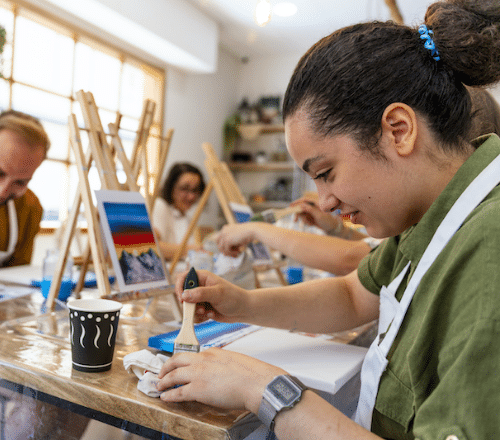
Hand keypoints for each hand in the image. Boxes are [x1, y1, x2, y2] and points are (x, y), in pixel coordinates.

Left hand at [157, 348, 285, 412]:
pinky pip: (178, 392)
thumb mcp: (234, 360)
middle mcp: (203, 360)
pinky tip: (165, 397)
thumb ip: (222, 362)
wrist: (256, 382)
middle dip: (166, 367)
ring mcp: (199, 374)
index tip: (177, 365)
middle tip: (161, 373)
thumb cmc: (251, 374)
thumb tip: (219, 369)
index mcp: (212, 352)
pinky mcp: (198, 389)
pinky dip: (169, 395)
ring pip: (174, 375)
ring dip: (164, 381)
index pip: (191, 355)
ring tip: (159, 386)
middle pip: (177, 360)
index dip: (181, 361)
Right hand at [175, 269, 248, 322]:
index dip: (179, 287)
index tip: (182, 299)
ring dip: (196, 312)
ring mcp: (200, 298)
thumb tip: (184, 295)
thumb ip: (201, 294)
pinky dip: (200, 318)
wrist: (243, 310)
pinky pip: (193, 315)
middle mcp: (199, 287)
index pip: (183, 278)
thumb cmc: (233, 297)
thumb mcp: (217, 294)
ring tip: (208, 312)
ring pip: (187, 307)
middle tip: (200, 308)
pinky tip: (211, 315)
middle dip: (189, 305)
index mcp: (202, 277)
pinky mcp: (203, 309)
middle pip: (183, 295)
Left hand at [216, 223, 256, 256]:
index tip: (230, 251)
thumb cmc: (248, 233)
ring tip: (236, 254)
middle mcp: (223, 231)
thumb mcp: (237, 236)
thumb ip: (231, 242)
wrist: (252, 230)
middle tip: (232, 254)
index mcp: (225, 228)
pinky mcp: (227, 240)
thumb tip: (226, 253)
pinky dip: (232, 253)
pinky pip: (227, 251)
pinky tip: (238, 252)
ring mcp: (224, 235)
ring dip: (229, 253)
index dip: (224, 246)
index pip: (219, 240)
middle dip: (224, 251)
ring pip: (222, 249)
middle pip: (219, 244)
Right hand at [290, 198, 341, 232]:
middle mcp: (313, 206)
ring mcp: (312, 211)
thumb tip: (301, 205)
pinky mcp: (311, 216)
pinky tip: (312, 224)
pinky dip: (306, 222)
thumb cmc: (328, 221)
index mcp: (316, 202)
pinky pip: (304, 218)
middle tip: (294, 221)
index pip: (305, 199)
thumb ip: (310, 209)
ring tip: (310, 224)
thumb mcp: (319, 215)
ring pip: (302, 214)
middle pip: (301, 207)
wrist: (332, 228)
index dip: (297, 202)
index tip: (290, 206)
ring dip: (304, 220)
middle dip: (298, 214)